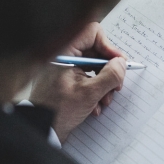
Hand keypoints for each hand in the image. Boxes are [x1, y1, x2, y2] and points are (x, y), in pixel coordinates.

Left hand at [30, 22, 126, 141]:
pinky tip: (95, 106)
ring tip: (105, 100)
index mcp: (65, 52)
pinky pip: (87, 78)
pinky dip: (95, 91)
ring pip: (94, 67)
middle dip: (109, 71)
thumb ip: (110, 76)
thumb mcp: (90, 93)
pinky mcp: (67, 81)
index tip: (118, 63)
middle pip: (96, 52)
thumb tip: (121, 64)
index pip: (92, 33)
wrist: (42, 129)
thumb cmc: (58, 111)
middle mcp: (65, 57)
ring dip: (104, 84)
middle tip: (116, 85)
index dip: (108, 47)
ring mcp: (66, 69)